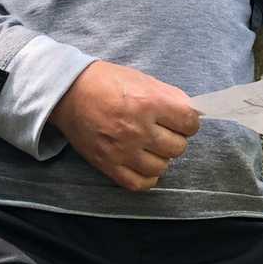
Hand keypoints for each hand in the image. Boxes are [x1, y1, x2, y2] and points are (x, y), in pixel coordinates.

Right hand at [47, 60, 200, 191]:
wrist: (69, 93)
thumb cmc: (107, 82)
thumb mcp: (143, 80)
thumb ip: (170, 97)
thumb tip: (193, 113)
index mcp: (148, 102)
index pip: (190, 122)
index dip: (189, 121)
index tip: (182, 120)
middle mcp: (138, 129)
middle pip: (178, 147)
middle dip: (175, 138)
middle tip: (164, 131)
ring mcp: (123, 150)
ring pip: (162, 166)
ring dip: (161, 157)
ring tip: (151, 146)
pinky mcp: (109, 165)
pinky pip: (140, 183)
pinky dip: (148, 177)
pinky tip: (144, 163)